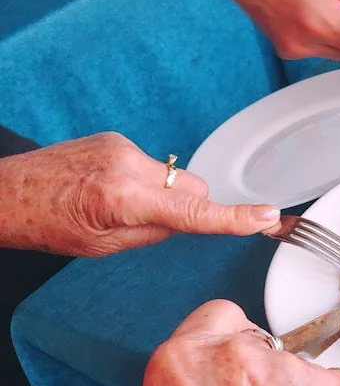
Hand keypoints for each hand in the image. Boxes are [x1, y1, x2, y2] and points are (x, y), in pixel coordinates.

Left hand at [0, 132, 279, 256]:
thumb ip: (155, 231)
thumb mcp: (105, 246)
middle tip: (147, 226)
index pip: (194, 211)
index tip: (267, 216)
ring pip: (175, 179)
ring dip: (161, 195)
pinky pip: (153, 166)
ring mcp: (122, 147)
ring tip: (117, 207)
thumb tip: (184, 221)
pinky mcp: (116, 139)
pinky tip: (109, 191)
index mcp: (124, 199)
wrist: (4, 193)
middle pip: (193, 189)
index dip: (233, 217)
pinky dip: (144, 182)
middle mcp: (127, 165)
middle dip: (185, 208)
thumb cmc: (46, 225)